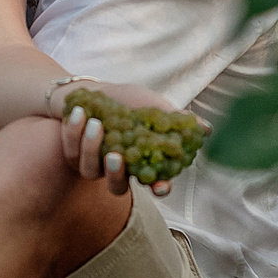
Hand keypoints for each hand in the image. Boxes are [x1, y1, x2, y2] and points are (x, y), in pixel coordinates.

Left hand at [50, 80, 188, 197]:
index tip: (161, 186)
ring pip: (91, 171)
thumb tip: (206, 128)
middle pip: (117, 187)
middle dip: (117, 174)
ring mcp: (93, 165)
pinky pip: (71, 151)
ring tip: (95, 123)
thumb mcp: (151, 104)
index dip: (158, 188)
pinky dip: (74, 132)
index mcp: (140, 162)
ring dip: (92, 148)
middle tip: (116, 156)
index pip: (153, 185)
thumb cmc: (124, 99)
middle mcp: (117, 170)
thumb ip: (173, 118)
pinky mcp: (71, 155)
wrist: (89, 89)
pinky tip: (79, 114)